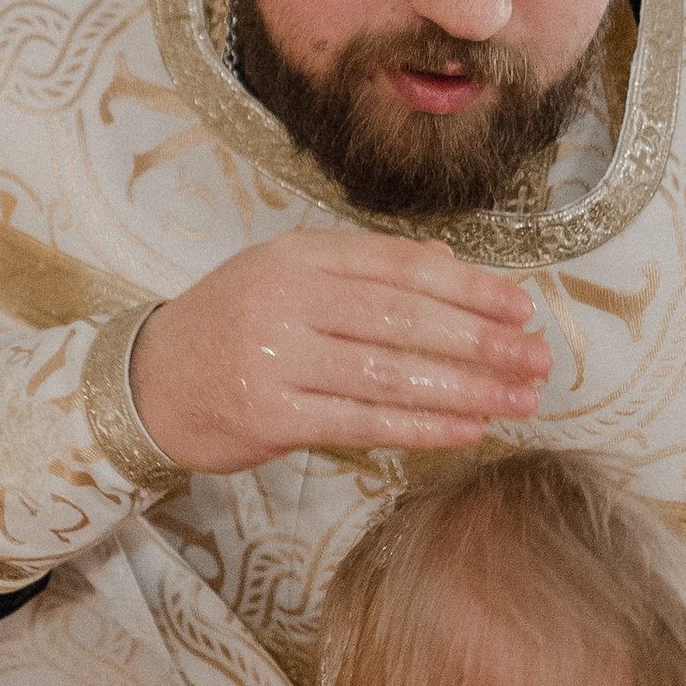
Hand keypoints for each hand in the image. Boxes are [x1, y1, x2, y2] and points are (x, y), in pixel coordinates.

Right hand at [127, 231, 551, 478]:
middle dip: (480, 340)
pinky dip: (422, 427)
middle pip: (402, 319)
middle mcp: (287, 300)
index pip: (398, 267)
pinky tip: (468, 428)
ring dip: (464, 388)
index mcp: (298, 257)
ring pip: (389, 373)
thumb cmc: (230, 326)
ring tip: (519, 398)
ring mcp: (277, 360)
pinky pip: (362, 422)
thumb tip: (450, 265)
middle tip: (537, 357)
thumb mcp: (288, 276)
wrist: (147, 383)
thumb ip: (366, 270)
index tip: (521, 306)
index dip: (467, 287)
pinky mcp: (271, 416)